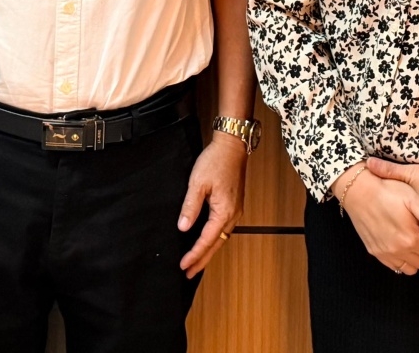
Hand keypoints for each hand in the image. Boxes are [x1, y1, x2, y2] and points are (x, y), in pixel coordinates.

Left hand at [178, 132, 247, 276]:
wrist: (232, 145)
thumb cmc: (216, 161)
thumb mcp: (198, 183)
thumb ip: (190, 207)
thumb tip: (183, 227)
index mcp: (224, 212)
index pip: (207, 240)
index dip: (194, 254)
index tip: (183, 265)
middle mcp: (233, 215)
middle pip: (217, 244)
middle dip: (202, 260)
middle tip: (189, 273)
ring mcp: (235, 210)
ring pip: (221, 238)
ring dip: (208, 251)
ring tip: (196, 262)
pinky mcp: (233, 205)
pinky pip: (223, 229)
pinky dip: (214, 239)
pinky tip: (206, 241)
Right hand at [335, 165, 418, 274]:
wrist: (358, 191)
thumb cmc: (388, 190)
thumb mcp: (413, 199)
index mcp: (411, 238)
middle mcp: (398, 251)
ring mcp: (385, 253)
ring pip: (410, 268)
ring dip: (418, 259)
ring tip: (418, 242)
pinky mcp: (375, 252)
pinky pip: (394, 266)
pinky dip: (402, 260)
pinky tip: (402, 244)